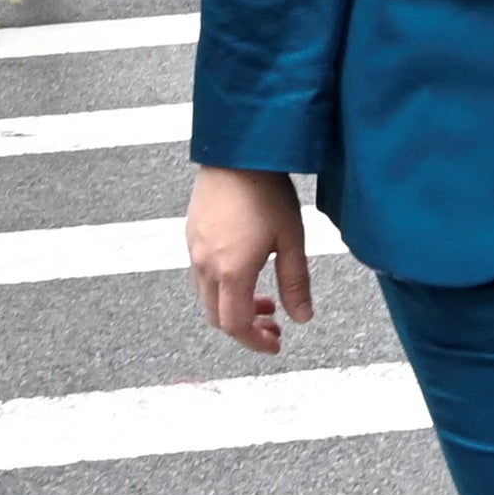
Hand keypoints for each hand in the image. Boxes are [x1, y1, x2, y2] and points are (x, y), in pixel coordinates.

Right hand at [187, 164, 314, 355]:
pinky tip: (245, 272)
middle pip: (216, 317)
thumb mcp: (292, 239)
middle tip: (273, 326)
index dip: (254, 342)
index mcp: (231, 272)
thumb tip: (302, 318)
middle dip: (245, 329)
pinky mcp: (191, 235)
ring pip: (206, 297)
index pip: (235, 325)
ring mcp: (194, 250)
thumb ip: (296, 283)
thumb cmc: (267, 191)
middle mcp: (205, 265)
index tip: (275, 343)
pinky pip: (201, 275)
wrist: (237, 151)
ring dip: (233, 307)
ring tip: (264, 300)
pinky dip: (222, 288)